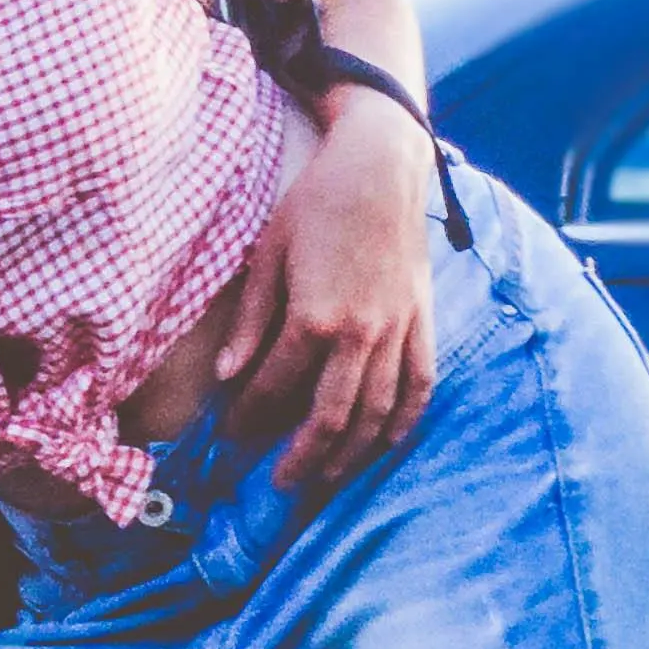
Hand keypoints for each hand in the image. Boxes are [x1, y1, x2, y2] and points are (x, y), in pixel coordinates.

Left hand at [216, 95, 438, 491]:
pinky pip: (419, 384)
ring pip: (378, 412)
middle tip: (279, 483)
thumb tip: (225, 375)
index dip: (248, 417)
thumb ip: (251, 319)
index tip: (229, 435)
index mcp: (315, 316)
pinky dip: (405, 420)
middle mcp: (361, 334)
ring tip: (325, 476)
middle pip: (330, 417)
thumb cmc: (317, 202)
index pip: (275, 387)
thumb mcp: (269, 252)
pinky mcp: (423, 321)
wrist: (382, 166)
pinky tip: (388, 445)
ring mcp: (398, 330)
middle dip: (301, 456)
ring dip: (351, 453)